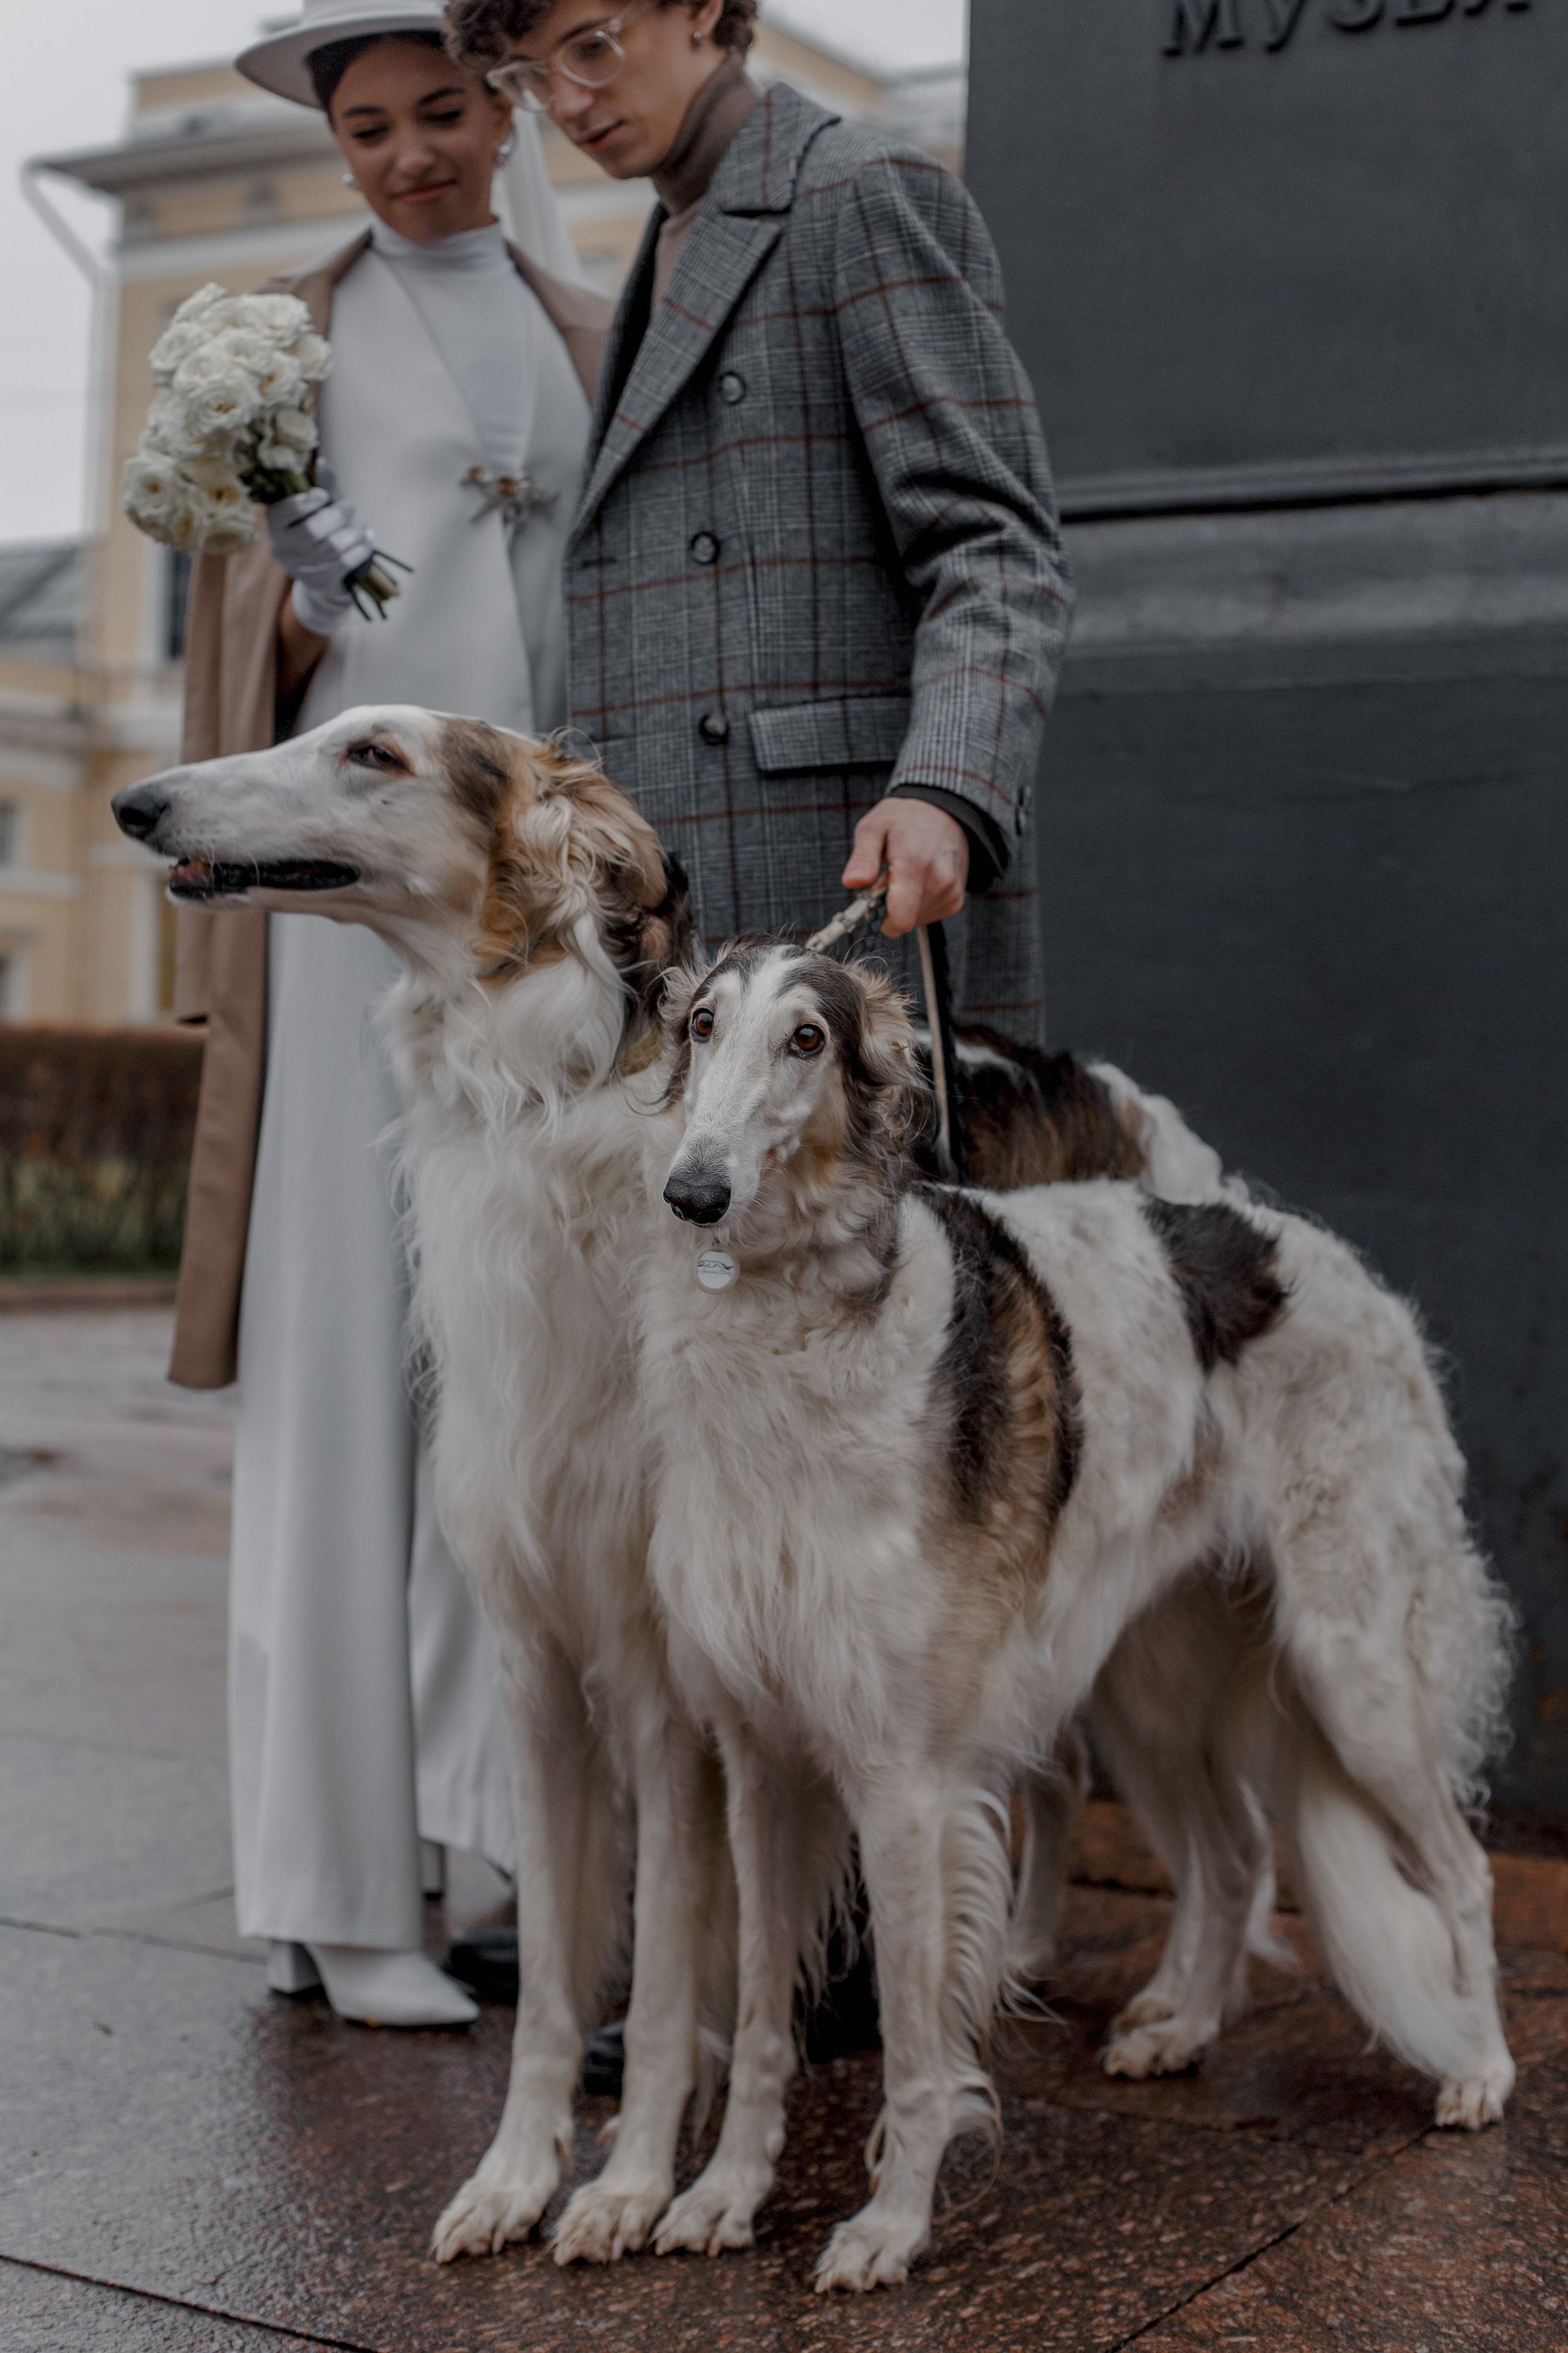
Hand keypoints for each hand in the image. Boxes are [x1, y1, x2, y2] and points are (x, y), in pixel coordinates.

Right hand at [266, 464, 376, 633]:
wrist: (319, 572)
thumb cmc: (317, 529)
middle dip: (337, 515)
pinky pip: (345, 563)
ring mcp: (300, 567)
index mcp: (274, 524)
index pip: (285, 511)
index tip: (323, 495)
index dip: (306, 502)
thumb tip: (323, 462)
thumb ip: (322, 486)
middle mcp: (282, 548)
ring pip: (332, 547)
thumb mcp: (317, 507)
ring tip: (362, 524)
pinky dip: (360, 549)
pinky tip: (367, 540)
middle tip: (350, 506)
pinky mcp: (320, 581)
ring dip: (353, 531)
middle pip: (312, 530)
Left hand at [842, 798, 967, 936]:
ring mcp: (950, 892)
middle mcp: (939, 880)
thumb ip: (862, 857)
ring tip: (904, 875)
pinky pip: (928, 916)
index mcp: (914, 862)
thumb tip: (851, 882)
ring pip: (915, 920)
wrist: (945, 813)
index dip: (881, 919)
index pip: (901, 917)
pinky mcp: (956, 900)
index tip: (872, 903)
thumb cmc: (905, 819)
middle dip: (889, 908)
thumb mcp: (874, 827)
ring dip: (903, 905)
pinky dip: (917, 904)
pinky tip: (918, 881)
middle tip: (886, 880)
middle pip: (904, 920)